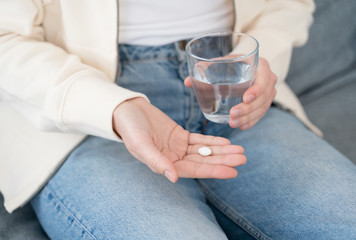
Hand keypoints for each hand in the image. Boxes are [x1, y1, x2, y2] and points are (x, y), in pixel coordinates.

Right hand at [113, 98, 245, 182]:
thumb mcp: (141, 144)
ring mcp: (177, 147)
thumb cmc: (130, 128)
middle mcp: (173, 159)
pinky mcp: (180, 136)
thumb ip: (157, 161)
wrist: (127, 110)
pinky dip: (212, 142)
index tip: (232, 171)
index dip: (213, 171)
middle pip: (203, 161)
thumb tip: (174, 178)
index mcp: (164, 165)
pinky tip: (225, 142)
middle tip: (243, 159)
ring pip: (204, 151)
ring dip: (222, 151)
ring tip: (240, 151)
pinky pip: (199, 140)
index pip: (194, 170)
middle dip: (223, 160)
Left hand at [185, 57, 276, 129]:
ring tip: (233, 123)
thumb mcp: (220, 63)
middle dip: (248, 108)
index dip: (257, 90)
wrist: (240, 68)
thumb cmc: (230, 64)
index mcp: (260, 65)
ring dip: (248, 117)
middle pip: (264, 96)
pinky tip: (242, 126)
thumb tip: (187, 82)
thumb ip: (205, 70)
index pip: (264, 78)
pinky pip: (261, 114)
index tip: (245, 98)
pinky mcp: (265, 102)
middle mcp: (268, 78)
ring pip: (263, 107)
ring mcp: (268, 92)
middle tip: (233, 115)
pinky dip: (252, 121)